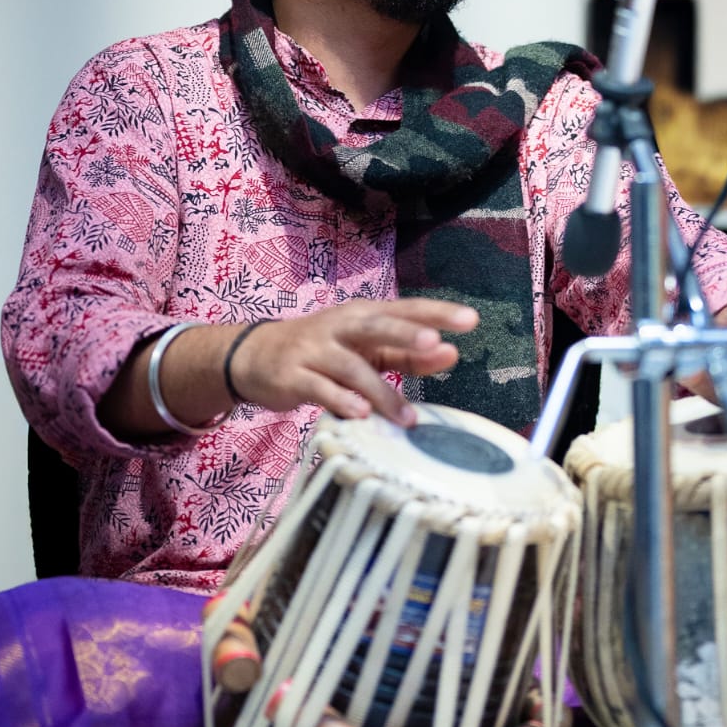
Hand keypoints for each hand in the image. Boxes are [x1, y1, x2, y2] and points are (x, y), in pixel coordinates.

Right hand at [229, 298, 479, 425]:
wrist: (255, 355)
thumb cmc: (324, 350)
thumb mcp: (366, 348)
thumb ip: (408, 354)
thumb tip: (452, 353)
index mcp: (363, 315)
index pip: (405, 309)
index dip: (437, 313)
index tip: (471, 319)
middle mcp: (340, 326)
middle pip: (376, 326)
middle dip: (405, 332)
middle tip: (435, 341)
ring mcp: (314, 351)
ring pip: (351, 368)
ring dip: (380, 392)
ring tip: (408, 417)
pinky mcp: (293, 377)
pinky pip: (319, 389)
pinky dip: (340, 401)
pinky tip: (360, 414)